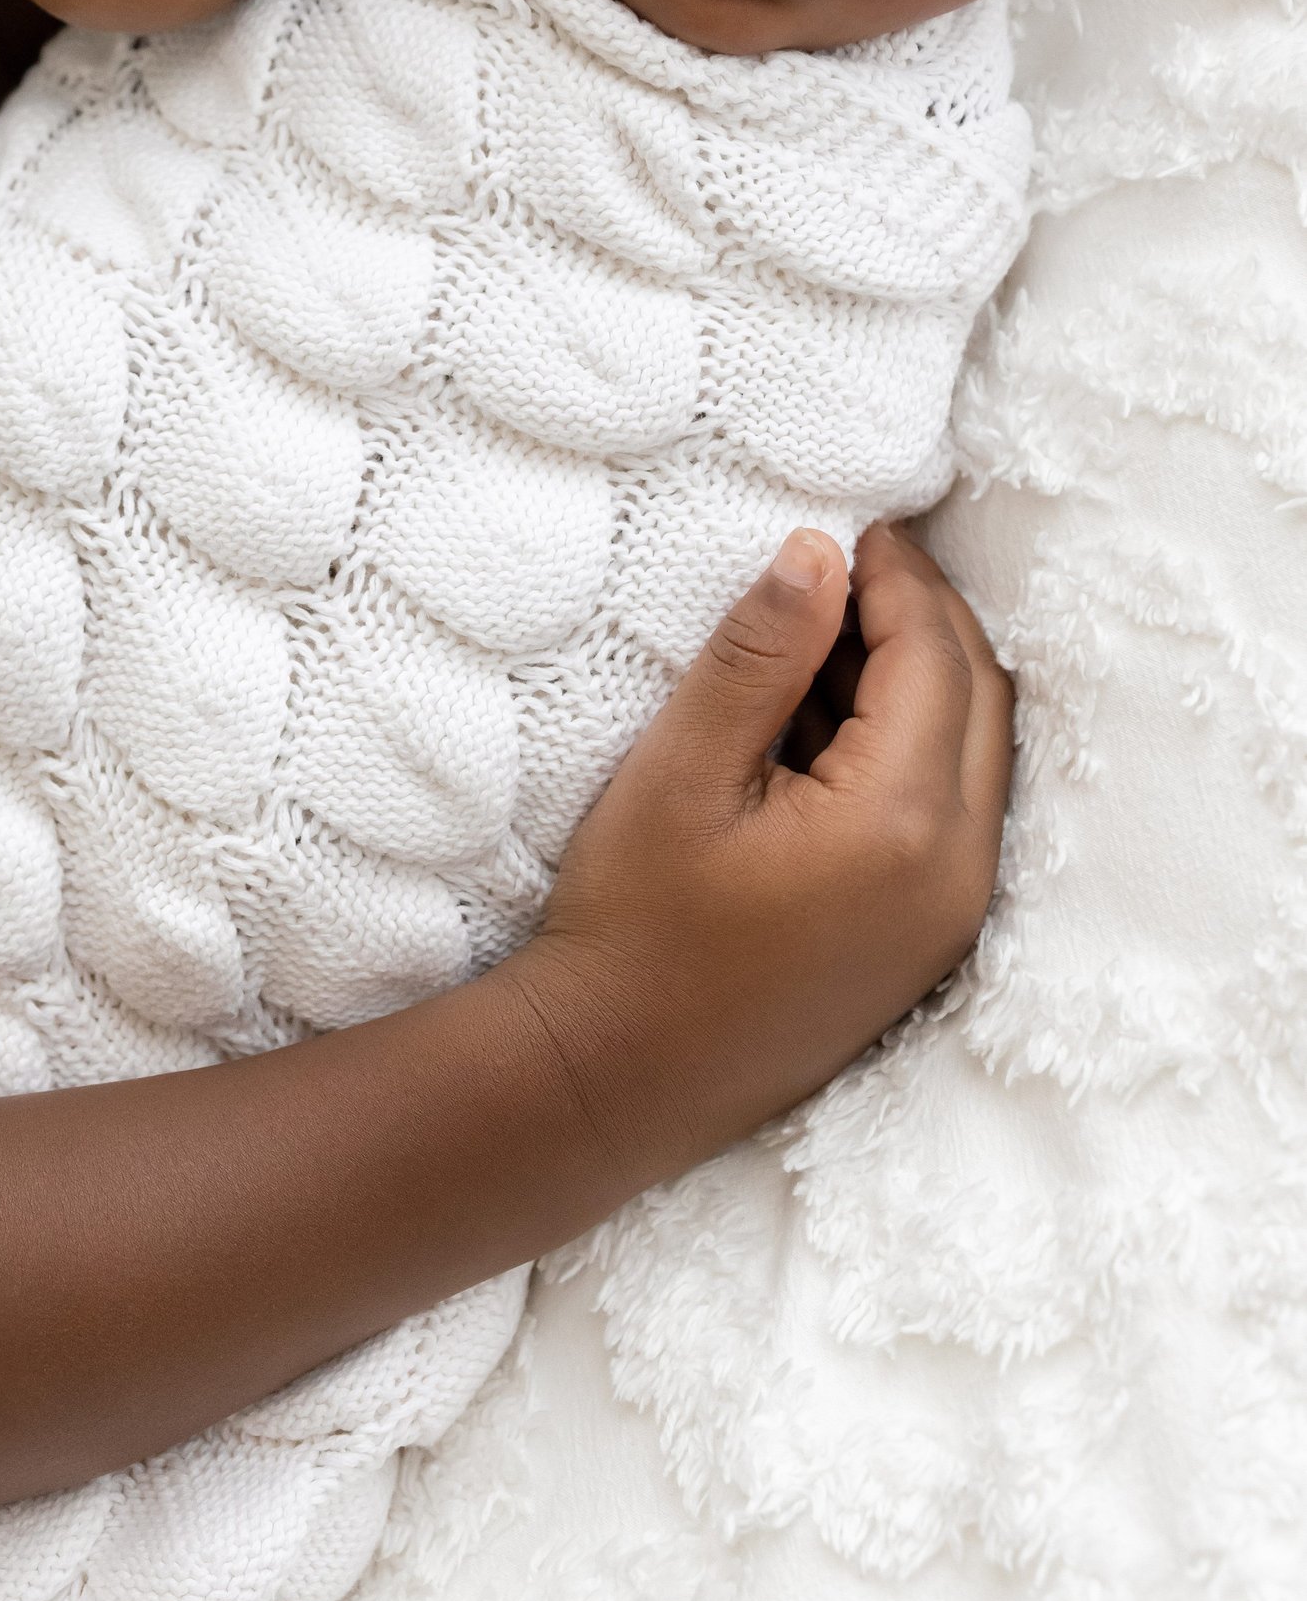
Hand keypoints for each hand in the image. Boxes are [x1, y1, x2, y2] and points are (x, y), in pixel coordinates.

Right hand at [522, 522, 1011, 1175]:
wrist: (622, 1078)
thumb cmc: (637, 924)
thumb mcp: (683, 769)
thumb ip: (759, 654)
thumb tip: (818, 550)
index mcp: (903, 824)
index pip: (933, 659)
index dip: (897, 577)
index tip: (850, 522)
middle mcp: (956, 873)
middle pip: (979, 700)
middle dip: (924, 616)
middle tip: (852, 558)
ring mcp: (949, 915)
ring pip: (974, 754)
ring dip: (921, 676)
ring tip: (828, 625)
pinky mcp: (925, 938)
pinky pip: (951, 810)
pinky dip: (912, 742)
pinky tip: (828, 715)